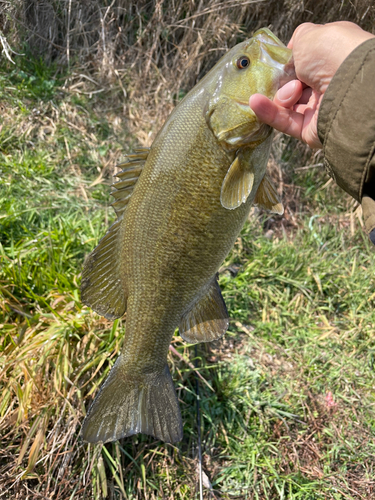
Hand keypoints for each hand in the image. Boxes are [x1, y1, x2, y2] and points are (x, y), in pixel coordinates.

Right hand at [249, 22, 374, 148]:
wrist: (348, 88)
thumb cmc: (333, 55)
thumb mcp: (309, 36)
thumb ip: (296, 42)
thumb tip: (289, 53)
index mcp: (333, 61)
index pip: (305, 63)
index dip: (288, 63)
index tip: (278, 62)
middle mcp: (328, 85)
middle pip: (293, 85)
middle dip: (281, 81)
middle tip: (281, 77)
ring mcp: (319, 109)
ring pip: (286, 104)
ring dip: (279, 96)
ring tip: (292, 90)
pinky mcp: (309, 131)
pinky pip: (284, 122)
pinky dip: (268, 112)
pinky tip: (255, 102)